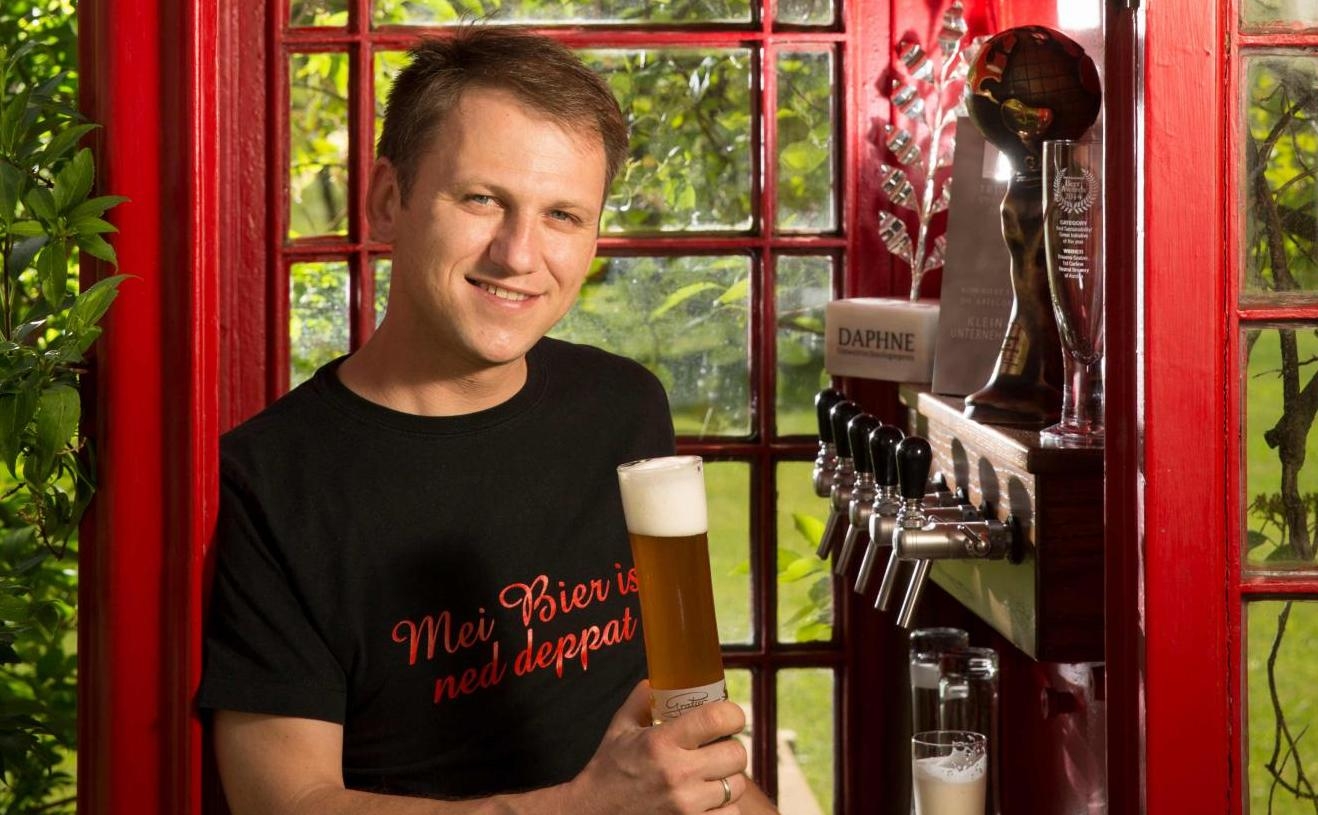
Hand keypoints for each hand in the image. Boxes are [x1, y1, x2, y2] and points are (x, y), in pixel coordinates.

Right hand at [566, 680, 750, 813]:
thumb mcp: (620, 729)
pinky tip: (707, 801)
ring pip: (736, 786)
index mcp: (661, 742)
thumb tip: (658, 680)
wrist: (593, 813)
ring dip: (728, 780)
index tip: (730, 717)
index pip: (716, 719)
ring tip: (711, 777)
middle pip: (736, 754)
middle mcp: (677, 774)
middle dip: (731, 749)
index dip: (732, 714)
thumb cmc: (609, 770)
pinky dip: (724, 808)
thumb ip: (641, 701)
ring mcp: (686, 805)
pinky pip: (731, 814)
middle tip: (718, 750)